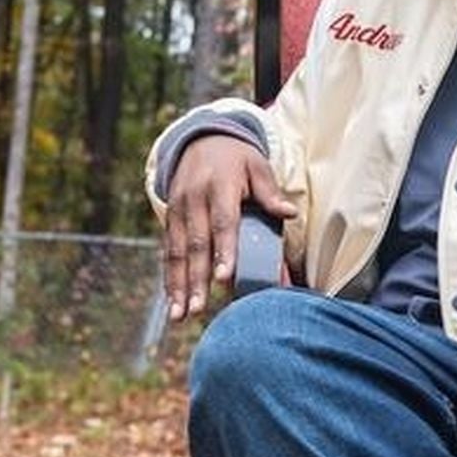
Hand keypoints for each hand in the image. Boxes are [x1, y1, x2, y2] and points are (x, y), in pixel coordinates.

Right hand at [163, 135, 295, 320]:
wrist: (200, 140)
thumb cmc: (237, 159)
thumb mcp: (257, 166)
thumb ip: (270, 192)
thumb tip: (289, 213)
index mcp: (219, 187)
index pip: (222, 222)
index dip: (223, 250)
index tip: (224, 277)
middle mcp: (193, 201)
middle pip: (195, 244)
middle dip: (196, 279)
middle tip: (199, 308)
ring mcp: (177, 211)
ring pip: (175, 253)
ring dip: (177, 286)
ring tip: (179, 316)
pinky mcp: (169, 220)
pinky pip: (166, 252)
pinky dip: (168, 278)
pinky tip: (171, 302)